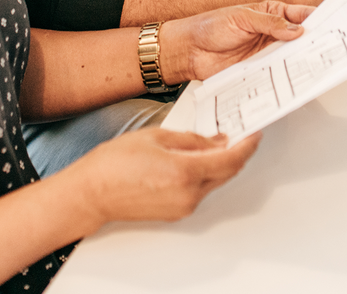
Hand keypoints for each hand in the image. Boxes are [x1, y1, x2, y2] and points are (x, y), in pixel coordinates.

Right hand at [72, 126, 260, 225]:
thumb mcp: (157, 136)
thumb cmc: (115, 163)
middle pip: (226, 173)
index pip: (230, 159)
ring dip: (220, 163)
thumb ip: (192, 140)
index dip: (247, 145)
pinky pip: (200, 191)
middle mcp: (189, 194)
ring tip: (214, 143)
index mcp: (185, 172)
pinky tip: (196, 160)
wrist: (92, 193)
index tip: (254, 133)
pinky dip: (205, 174)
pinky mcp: (176, 213)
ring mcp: (183, 207)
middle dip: (237, 153)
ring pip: (214, 182)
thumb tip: (217, 141)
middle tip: (240, 134)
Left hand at [159, 0, 315, 82]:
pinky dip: (287, 75)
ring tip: (316, 61)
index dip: (316, 18)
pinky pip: (279, 73)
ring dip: (303, 59)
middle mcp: (272, 33)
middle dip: (315, 40)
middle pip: (301, 37)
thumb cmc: (209, 26)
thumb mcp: (241, 17)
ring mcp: (267, 52)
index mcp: (271, 12)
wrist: (189, 50)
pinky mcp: (260, 70)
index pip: (300, 14)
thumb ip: (270, 22)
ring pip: (292, 56)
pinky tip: (295, 75)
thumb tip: (295, 29)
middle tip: (329, 45)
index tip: (330, 23)